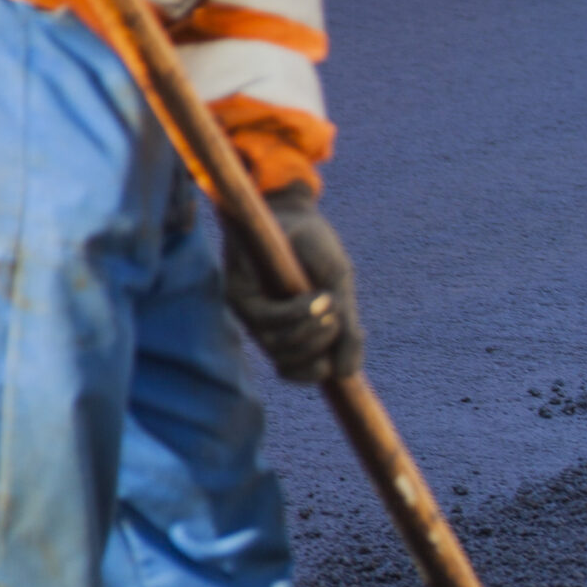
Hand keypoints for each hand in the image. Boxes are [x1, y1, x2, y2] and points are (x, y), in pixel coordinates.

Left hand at [224, 184, 364, 382]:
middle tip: (339, 321)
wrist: (292, 211)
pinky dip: (298, 313)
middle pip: (290, 363)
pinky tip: (318, 297)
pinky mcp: (238, 295)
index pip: (298, 371)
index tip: (339, 364)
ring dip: (310, 333)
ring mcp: (251, 313)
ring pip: (278, 346)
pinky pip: (269, 320)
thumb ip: (347, 331)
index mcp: (293, 330)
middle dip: (319, 349)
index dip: (316, 373)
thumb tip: (347, 375)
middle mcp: (268, 327)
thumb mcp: (339, 289)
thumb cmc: (315, 250)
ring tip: (331, 305)